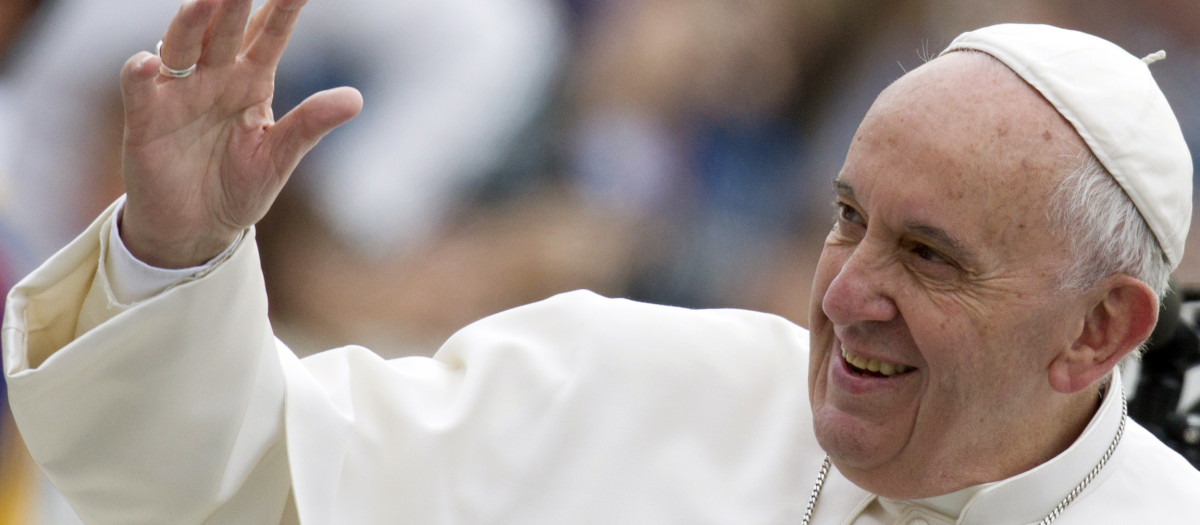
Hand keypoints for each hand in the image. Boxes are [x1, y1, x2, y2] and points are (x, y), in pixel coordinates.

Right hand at [119, 0, 361, 267]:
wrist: (198, 230)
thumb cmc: (240, 187)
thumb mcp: (280, 156)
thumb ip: (311, 124)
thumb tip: (356, 98)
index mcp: (252, 81)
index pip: (270, 35)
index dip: (284, 8)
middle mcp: (214, 77)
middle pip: (224, 29)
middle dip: (235, 1)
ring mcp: (178, 95)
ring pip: (182, 46)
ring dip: (192, 22)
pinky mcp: (146, 121)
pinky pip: (141, 91)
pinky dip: (142, 76)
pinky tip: (148, 63)